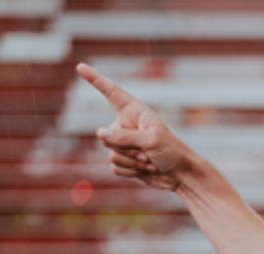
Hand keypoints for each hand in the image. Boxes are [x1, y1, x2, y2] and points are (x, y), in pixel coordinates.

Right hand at [76, 63, 195, 190]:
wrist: (182, 176)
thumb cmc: (173, 152)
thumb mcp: (151, 140)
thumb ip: (124, 137)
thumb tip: (100, 134)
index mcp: (135, 112)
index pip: (111, 92)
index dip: (95, 79)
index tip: (80, 67)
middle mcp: (126, 125)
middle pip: (106, 135)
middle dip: (124, 147)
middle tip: (147, 153)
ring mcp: (124, 144)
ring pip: (110, 153)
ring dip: (130, 161)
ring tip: (149, 161)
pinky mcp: (125, 161)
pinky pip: (114, 167)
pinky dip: (129, 171)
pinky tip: (145, 170)